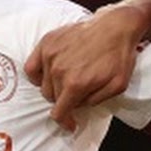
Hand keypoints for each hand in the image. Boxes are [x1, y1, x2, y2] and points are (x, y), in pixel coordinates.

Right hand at [26, 7, 147, 131]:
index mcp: (75, 84)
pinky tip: (47, 73)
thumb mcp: (117, 86)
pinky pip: (31, 66)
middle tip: (75, 93)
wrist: (116, 26)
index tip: (69, 124)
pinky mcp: (47, 42)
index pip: (59, 113)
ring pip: (42, 84)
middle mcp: (59, 70)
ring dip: (53, 86)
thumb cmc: (119, 55)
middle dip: (63, 100)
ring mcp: (51, 55)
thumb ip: (95, 101)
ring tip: (66, 80)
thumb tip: (78, 106)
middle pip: (51, 98)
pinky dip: (37, 73)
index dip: (65, 122)